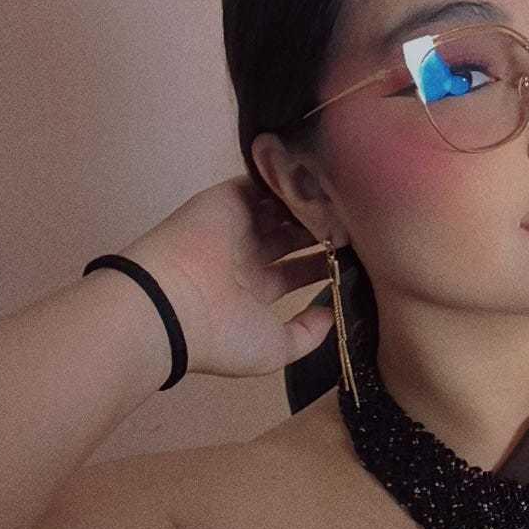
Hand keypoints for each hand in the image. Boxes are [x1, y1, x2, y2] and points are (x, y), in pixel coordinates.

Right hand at [116, 175, 337, 378]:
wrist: (170, 302)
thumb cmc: (222, 333)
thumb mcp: (275, 350)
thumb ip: (307, 334)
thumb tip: (331, 315)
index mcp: (255, 289)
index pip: (298, 270)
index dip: (325, 262)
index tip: (357, 257)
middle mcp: (247, 255)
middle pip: (293, 236)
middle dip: (322, 231)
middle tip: (358, 226)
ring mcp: (237, 225)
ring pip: (281, 208)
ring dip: (309, 206)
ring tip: (345, 205)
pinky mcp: (228, 198)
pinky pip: (261, 182)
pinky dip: (285, 179)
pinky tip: (318, 181)